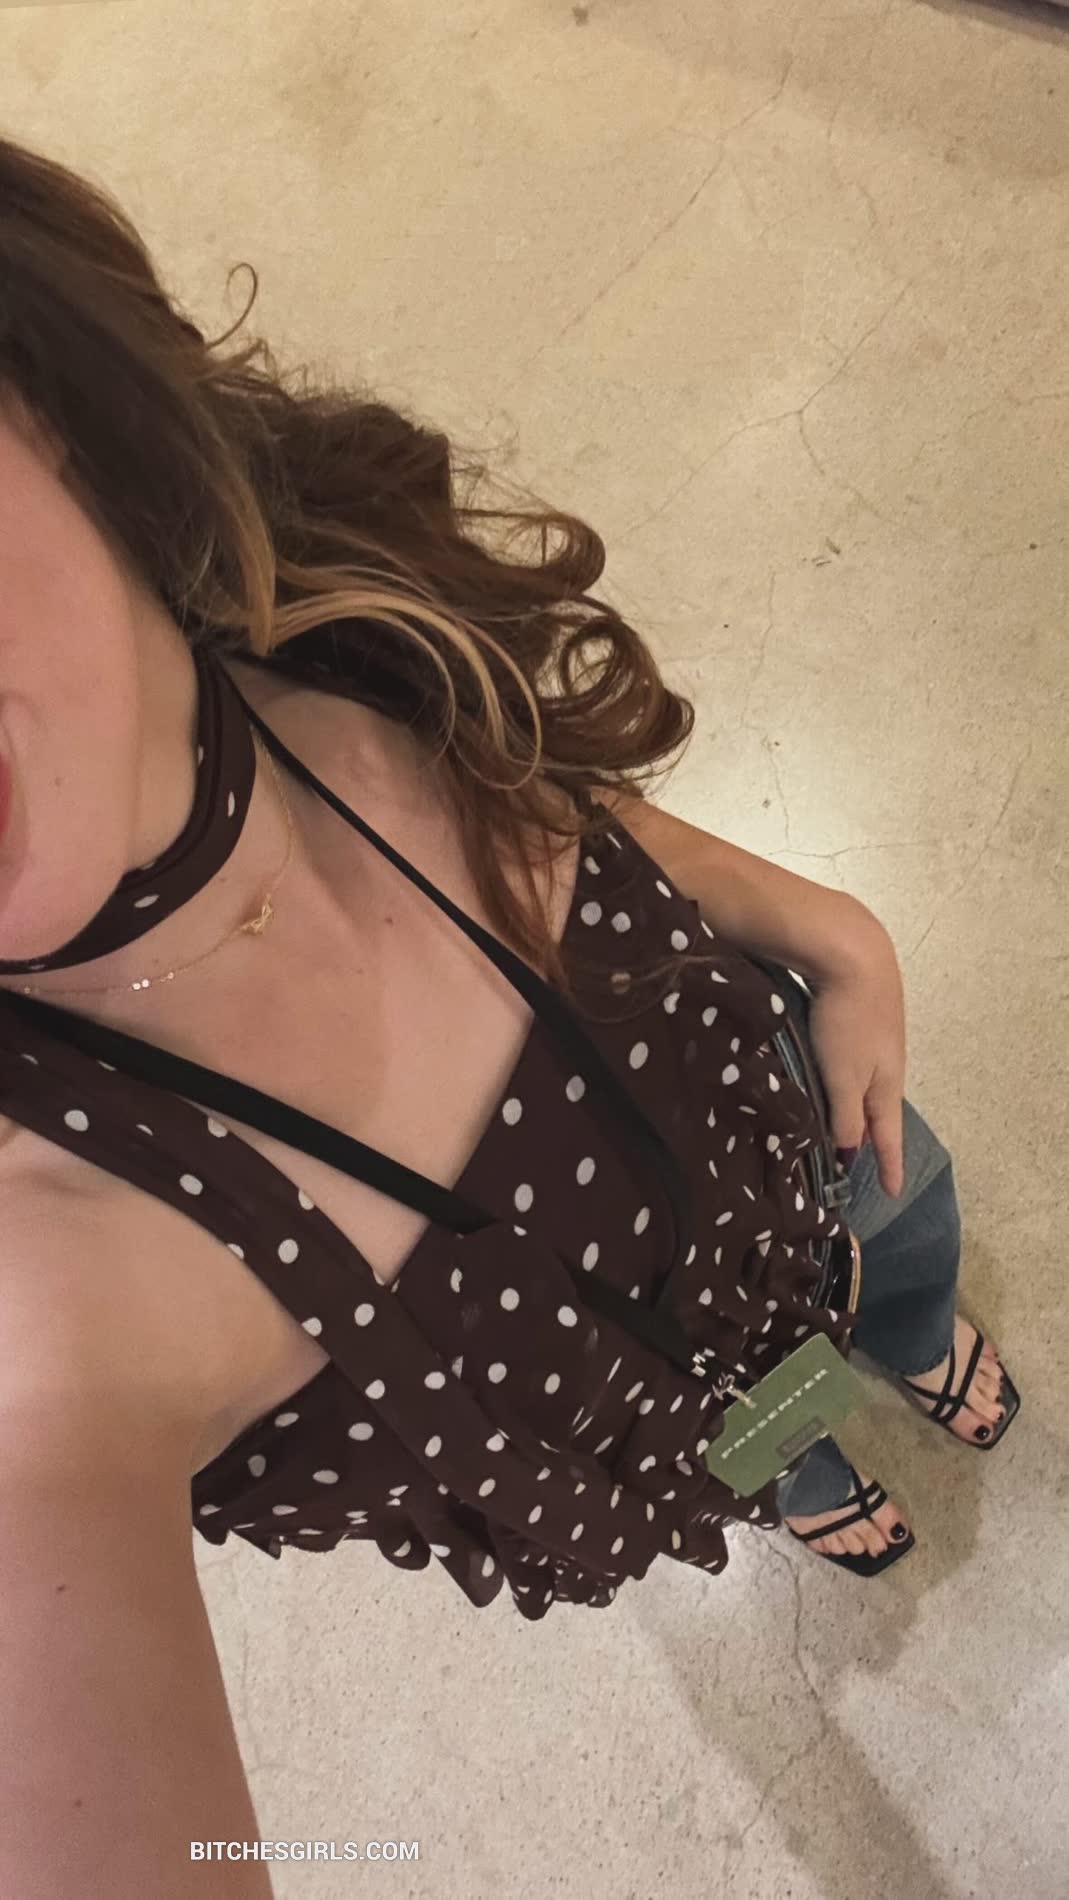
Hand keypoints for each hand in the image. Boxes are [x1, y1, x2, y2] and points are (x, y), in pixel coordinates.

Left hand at [805, 924, 907, 1197]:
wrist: (851, 950)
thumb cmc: (848, 1019)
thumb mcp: (843, 1077)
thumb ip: (846, 1117)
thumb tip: (852, 1156)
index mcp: (885, 1082)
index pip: (887, 1135)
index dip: (890, 1165)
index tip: (894, 1194)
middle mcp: (886, 1062)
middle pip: (879, 1108)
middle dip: (874, 1137)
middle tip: (867, 1163)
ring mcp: (875, 1035)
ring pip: (867, 1081)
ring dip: (858, 1107)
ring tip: (848, 1125)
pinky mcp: (860, 1012)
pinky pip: (855, 1058)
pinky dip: (848, 1078)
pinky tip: (835, 1074)